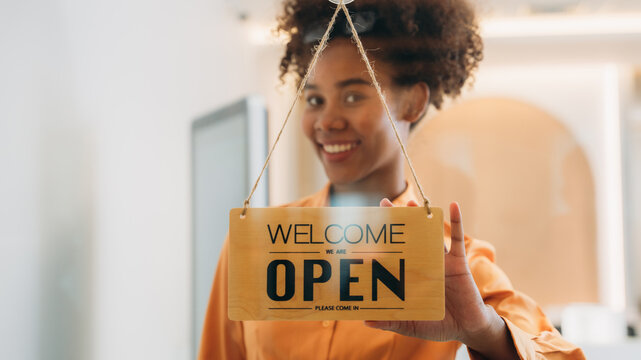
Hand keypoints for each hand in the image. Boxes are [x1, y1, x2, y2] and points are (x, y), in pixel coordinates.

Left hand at [365, 200, 517, 357]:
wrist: (467, 328)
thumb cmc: (437, 324)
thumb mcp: (412, 324)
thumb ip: (391, 322)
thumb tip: (366, 321)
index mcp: (410, 276)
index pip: (393, 254)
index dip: (382, 240)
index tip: (367, 225)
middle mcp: (423, 263)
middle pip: (409, 237)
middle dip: (398, 220)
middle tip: (384, 203)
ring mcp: (441, 260)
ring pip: (429, 233)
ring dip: (422, 216)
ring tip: (410, 202)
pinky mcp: (458, 262)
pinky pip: (457, 239)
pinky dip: (456, 221)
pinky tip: (453, 205)